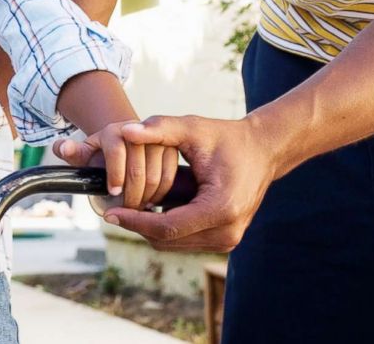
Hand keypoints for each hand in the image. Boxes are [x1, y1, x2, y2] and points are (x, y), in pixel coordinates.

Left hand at [53, 121, 179, 209]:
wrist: (127, 142)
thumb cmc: (103, 152)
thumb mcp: (85, 152)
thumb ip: (71, 151)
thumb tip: (61, 148)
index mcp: (115, 130)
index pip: (116, 152)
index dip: (115, 175)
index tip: (113, 192)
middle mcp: (138, 131)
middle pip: (138, 169)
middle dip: (132, 194)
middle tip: (127, 211)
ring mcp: (157, 140)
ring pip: (155, 175)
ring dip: (147, 197)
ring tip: (138, 210)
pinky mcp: (172, 150)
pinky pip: (169, 177)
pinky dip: (161, 194)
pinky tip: (152, 203)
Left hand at [101, 115, 279, 251]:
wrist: (263, 150)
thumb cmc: (227, 138)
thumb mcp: (193, 128)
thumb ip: (159, 128)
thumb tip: (125, 132)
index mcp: (221, 208)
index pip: (166, 227)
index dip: (135, 221)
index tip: (110, 213)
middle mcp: (227, 231)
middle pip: (167, 240)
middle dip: (138, 225)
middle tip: (115, 208)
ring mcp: (228, 240)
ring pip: (174, 244)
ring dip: (150, 228)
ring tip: (131, 206)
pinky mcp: (225, 241)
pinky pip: (185, 240)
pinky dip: (165, 228)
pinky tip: (153, 207)